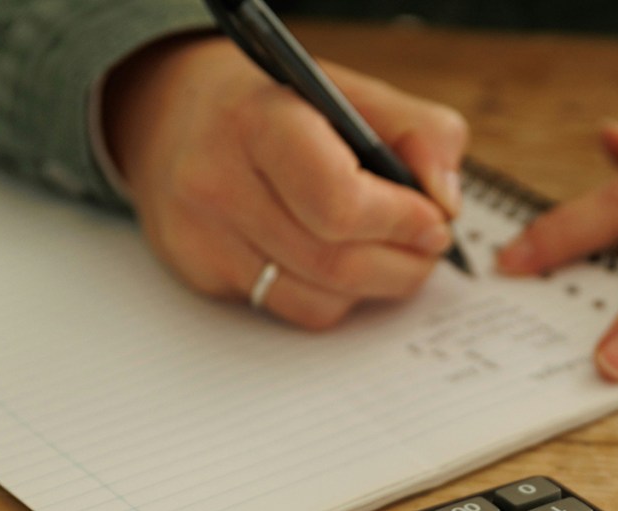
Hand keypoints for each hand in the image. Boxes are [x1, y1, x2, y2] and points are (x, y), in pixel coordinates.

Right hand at [104, 35, 467, 327]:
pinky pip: (294, 310)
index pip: (339, 202)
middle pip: (336, 263)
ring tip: (391, 256)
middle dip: (403, 264)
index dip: (401, 222)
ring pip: (320, 300)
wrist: (172, 115)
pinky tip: (340, 265)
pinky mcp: (200, 273)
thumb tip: (445, 205)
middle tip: (428, 249)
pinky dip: (335, 298)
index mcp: (259, 121)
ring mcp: (201, 236)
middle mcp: (217, 181)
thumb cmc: (276, 107)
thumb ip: (420, 133)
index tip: (434, 222)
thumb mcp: (351, 93)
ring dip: (375, 287)